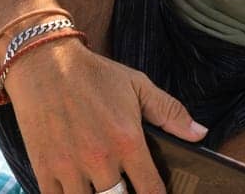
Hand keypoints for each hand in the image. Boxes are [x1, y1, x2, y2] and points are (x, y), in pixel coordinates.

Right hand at [4, 36, 206, 193]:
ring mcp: (69, 168)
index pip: (151, 191)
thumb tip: (199, 134)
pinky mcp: (44, 170)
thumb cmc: (94, 75)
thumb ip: (170, 113)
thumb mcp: (138, 86)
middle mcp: (100, 159)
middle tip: (126, 185)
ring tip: (104, 185)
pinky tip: (78, 187)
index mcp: (127, 141)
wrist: (45, 64)